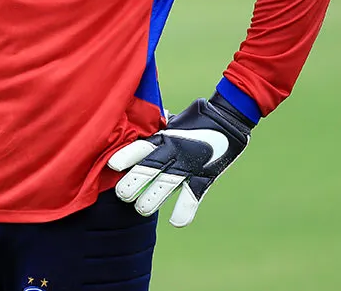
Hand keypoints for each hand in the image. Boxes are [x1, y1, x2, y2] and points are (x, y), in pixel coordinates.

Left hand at [108, 94, 252, 226]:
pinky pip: (193, 196)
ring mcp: (190, 165)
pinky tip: (176, 222)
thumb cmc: (194, 118)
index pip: (140, 147)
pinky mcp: (205, 176)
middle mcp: (174, 151)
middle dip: (133, 183)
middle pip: (149, 169)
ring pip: (167, 185)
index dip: (126, 156)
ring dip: (152, 199)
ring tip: (141, 209)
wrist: (228, 118)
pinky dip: (186, 210)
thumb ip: (154, 129)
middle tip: (122, 195)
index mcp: (163, 136)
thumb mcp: (171, 120)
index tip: (112, 165)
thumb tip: (133, 123)